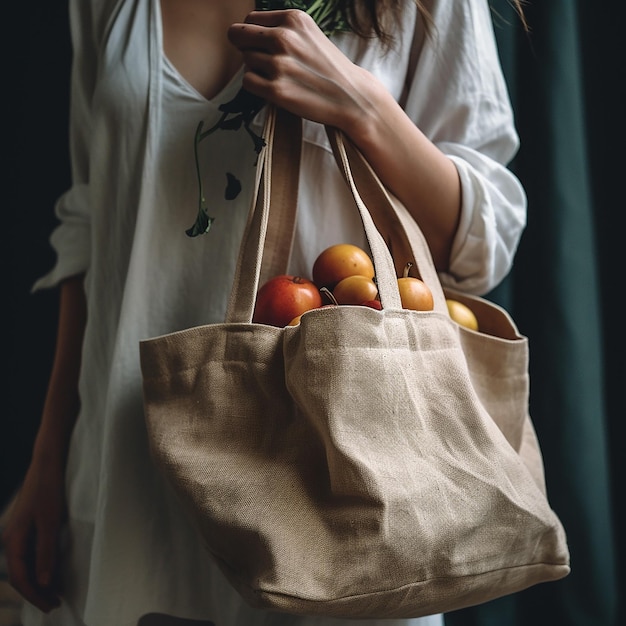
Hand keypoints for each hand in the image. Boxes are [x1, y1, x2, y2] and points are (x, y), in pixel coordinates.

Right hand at [1, 462, 65, 611]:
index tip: (52, 605)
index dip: (35, 595)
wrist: (48, 462)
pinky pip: (30, 553)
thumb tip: (43, 583)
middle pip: (20, 574)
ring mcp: (18, 532)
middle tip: (55, 603)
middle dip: (36, 591)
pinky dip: (40, 565)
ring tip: (55, 592)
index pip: (21, 578)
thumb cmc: (49, 489)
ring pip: (25, 564)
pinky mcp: (28, 525)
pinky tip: (52, 570)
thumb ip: (46, 553)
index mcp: (13, 540)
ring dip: (39, 579)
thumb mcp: (51, 522)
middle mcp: (11, 538)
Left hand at [228, 10, 370, 133]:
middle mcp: (284, 37)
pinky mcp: (276, 90)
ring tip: (279, 76)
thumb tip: (246, 32)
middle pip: (239, 37)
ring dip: (256, 69)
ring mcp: (279, 64)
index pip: (249, 20)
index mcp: (292, 19)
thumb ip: (282, 28)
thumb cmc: (328, 68)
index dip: (251, 34)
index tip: (261, 46)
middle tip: (263, 62)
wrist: (351, 97)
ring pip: (245, 61)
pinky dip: (257, 86)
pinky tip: (274, 88)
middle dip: (246, 49)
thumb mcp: (309, 34)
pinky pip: (248, 82)